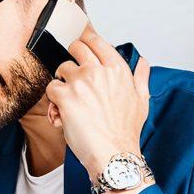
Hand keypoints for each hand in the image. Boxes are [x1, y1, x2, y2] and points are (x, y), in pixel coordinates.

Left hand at [46, 25, 150, 180]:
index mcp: (117, 69)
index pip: (96, 41)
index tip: (80, 43)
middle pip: (75, 47)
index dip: (85, 40)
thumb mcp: (142, 100)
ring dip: (62, 82)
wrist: (114, 153)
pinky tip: (62, 112)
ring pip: (61, 68)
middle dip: (71, 59)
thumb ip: (141, 77)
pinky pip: (50, 88)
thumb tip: (142, 62)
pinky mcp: (65, 96)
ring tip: (69, 100)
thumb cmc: (125, 131)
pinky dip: (53, 100)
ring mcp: (81, 82)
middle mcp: (99, 71)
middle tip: (71, 74)